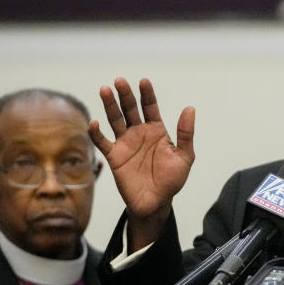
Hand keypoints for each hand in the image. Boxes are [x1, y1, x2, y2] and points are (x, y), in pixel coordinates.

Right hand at [90, 78, 194, 248]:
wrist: (156, 203)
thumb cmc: (171, 180)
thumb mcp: (184, 157)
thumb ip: (185, 134)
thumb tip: (190, 108)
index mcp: (157, 130)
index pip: (150, 107)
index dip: (147, 94)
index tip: (144, 81)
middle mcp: (139, 133)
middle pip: (130, 109)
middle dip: (125, 95)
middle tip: (119, 81)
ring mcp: (125, 143)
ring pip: (115, 120)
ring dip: (109, 105)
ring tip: (105, 90)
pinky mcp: (114, 157)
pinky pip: (102, 142)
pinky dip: (96, 132)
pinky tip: (94, 122)